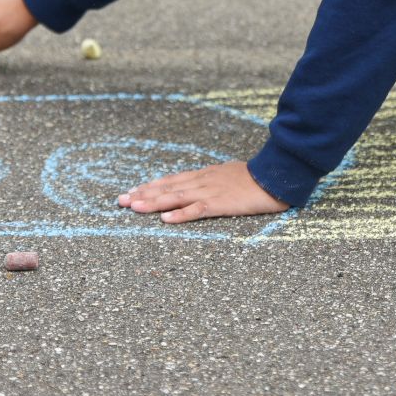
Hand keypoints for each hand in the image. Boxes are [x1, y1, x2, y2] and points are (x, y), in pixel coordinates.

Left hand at [117, 160, 288, 222]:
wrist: (275, 175)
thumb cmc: (254, 178)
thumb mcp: (227, 175)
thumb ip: (211, 181)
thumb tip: (195, 187)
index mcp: (204, 175)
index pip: (171, 180)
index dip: (150, 186)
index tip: (131, 192)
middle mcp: (202, 181)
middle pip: (167, 187)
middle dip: (143, 194)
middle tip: (120, 201)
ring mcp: (211, 191)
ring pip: (176, 197)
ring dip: (154, 203)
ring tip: (134, 208)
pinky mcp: (222, 204)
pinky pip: (198, 210)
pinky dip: (181, 215)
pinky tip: (166, 220)